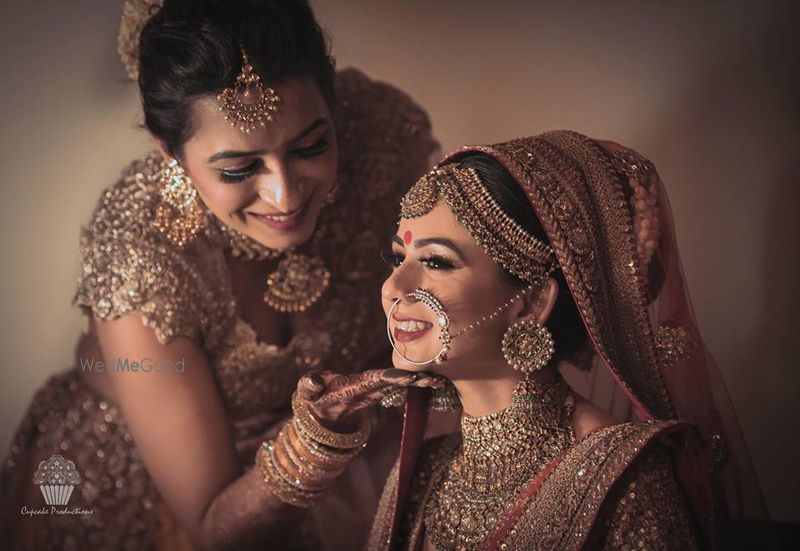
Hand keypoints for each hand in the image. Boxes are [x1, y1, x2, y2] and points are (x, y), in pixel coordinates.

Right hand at [295, 368, 443, 430]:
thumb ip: (309, 385)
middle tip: (432, 379)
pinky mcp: (377, 391)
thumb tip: (316, 381)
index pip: (371, 382)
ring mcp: (373, 393)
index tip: (405, 376)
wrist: (322, 415)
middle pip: (392, 385)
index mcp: (351, 389)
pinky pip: (397, 386)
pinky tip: (431, 380)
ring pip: (398, 386)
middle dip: (411, 382)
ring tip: (437, 380)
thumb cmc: (314, 399)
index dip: (388, 379)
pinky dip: (413, 382)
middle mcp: (366, 392)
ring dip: (417, 384)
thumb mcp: (306, 393)